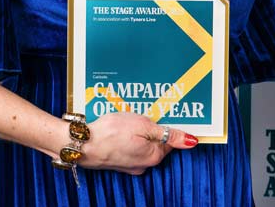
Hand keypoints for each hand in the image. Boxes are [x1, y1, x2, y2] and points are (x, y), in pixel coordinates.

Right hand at [79, 112, 196, 175]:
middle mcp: (144, 164)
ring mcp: (130, 164)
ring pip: (142, 143)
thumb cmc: (112, 133)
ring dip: (139, 130)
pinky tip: (121, 125)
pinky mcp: (118, 160)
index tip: (164, 112)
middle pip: (156, 142)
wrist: (82, 144)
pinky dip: (128, 136)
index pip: (171, 140)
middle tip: (145, 111)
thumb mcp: (144, 127)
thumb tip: (192, 141)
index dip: (169, 124)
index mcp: (154, 156)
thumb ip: (168, 134)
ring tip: (131, 116)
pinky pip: (129, 146)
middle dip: (153, 126)